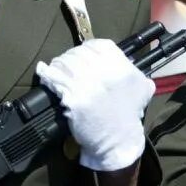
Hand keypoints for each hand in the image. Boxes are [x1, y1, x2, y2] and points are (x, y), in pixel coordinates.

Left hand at [37, 39, 154, 173]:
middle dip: (69, 57)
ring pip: (64, 64)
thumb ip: (136, 72)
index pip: (96, 45)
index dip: (86, 48)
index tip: (81, 54)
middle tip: (66, 64)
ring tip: (54, 68)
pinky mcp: (73, 99)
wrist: (118, 140)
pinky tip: (43, 72)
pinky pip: (55, 80)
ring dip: (57, 65)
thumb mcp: (142, 89)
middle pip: (78, 54)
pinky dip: (47, 74)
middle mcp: (103, 72)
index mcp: (120, 66)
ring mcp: (87, 85)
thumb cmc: (129, 115)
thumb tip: (128, 63)